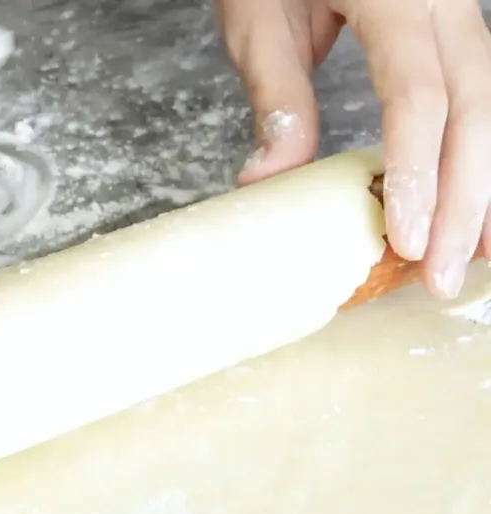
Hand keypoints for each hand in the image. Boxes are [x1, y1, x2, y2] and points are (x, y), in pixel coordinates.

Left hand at [216, 0, 490, 298]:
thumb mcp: (257, 20)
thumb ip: (278, 97)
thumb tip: (270, 181)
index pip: (419, 93)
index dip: (418, 171)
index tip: (406, 238)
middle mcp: (443, 1)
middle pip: (473, 107)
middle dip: (464, 198)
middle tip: (440, 275)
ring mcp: (457, 12)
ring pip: (490, 105)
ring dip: (484, 185)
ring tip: (469, 258)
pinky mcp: (454, 31)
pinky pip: (479, 96)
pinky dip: (480, 155)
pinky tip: (479, 207)